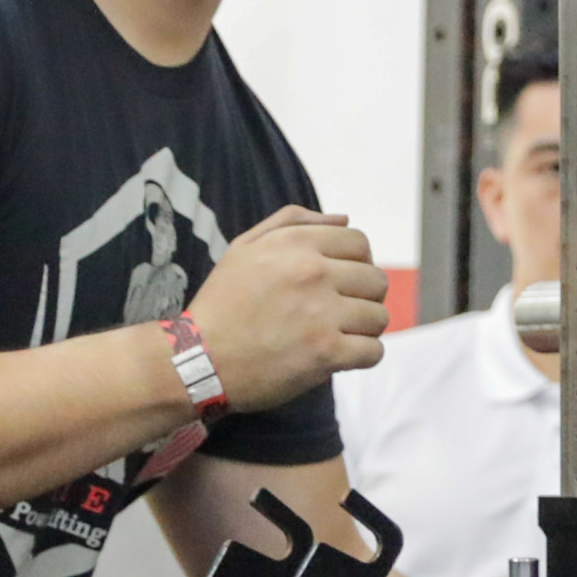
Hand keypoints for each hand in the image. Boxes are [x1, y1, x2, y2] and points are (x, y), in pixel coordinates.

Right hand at [187, 205, 390, 408]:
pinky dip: (362, 356)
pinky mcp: (327, 352)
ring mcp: (322, 313)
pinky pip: (374, 351)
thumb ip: (293, 223)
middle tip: (338, 312)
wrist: (198, 358)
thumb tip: (344, 218)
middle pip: (375, 280)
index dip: (357, 263)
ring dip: (363, 329)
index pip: (359, 243)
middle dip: (363, 297)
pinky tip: (339, 356)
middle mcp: (312, 273)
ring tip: (336, 334)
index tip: (341, 282)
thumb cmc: (224, 303)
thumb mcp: (245, 248)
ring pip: (378, 316)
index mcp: (295, 244)